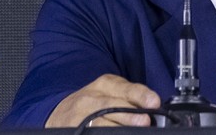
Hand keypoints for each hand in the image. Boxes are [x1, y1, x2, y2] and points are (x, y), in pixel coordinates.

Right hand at [45, 74, 160, 127]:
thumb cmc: (95, 103)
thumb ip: (132, 98)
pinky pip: (92, 133)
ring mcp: (81, 116)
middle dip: (130, 115)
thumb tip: (154, 108)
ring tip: (134, 130)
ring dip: (118, 129)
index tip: (154, 102)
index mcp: (105, 84)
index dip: (140, 96)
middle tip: (145, 121)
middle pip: (113, 106)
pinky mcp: (75, 130)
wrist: (61, 112)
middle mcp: (91, 98)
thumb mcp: (111, 92)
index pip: (126, 89)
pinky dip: (105, 134)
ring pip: (101, 123)